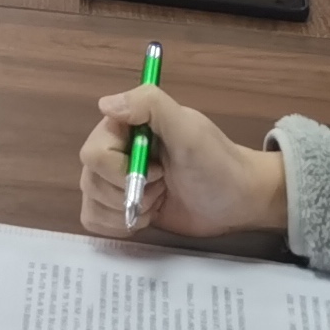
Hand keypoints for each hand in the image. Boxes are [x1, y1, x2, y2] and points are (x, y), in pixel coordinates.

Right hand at [81, 86, 288, 238]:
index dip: (123, 170)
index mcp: (125, 126)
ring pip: (91, 200)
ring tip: (157, 203)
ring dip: (126, 211)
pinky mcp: (120, 207)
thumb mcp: (189, 130)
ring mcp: (116, 180)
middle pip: (91, 180)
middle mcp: (115, 150)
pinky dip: (115, 225)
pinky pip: (93, 218)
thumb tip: (105, 104)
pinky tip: (144, 219)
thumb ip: (151, 106)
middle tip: (161, 189)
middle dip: (128, 194)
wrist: (238, 200)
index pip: (94, 153)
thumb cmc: (217, 163)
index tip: (158, 170)